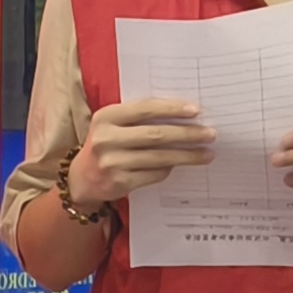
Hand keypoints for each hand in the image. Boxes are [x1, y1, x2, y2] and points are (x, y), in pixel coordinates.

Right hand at [66, 96, 220, 209]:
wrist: (82, 179)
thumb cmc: (107, 144)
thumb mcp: (113, 124)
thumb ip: (139, 117)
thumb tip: (183, 115)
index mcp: (106, 117)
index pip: (144, 109)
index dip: (171, 109)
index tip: (196, 111)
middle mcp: (106, 139)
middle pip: (156, 135)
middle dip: (187, 134)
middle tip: (210, 134)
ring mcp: (112, 163)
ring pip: (159, 157)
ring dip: (187, 156)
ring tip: (207, 153)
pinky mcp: (119, 183)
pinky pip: (154, 174)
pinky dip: (169, 169)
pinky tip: (180, 165)